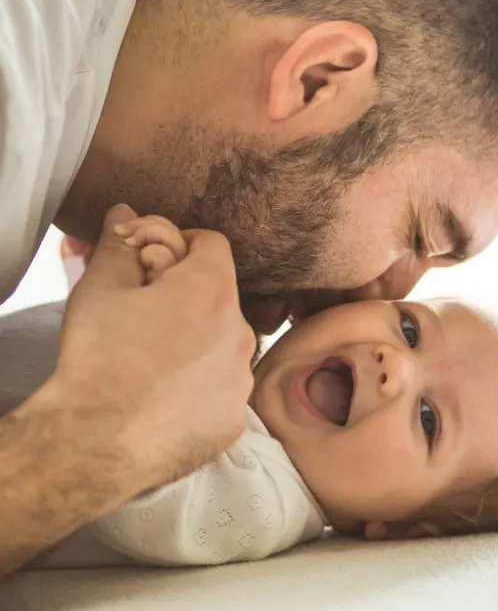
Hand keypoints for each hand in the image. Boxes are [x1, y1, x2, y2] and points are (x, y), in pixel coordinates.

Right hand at [51, 204, 256, 495]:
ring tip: (152, 360)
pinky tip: (164, 397)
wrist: (93, 445)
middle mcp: (240, 332)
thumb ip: (120, 244)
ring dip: (196, 342)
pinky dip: (200, 386)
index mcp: (213, 291)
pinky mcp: (234, 421)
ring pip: (222, 344)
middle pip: (218, 295)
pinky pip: (221, 389)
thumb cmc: (98, 359)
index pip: (212, 244)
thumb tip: (126, 213)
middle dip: (186, 296)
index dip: (180, 245)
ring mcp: (242, 380)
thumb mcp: (100, 288)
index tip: (154, 264)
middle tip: (145, 314)